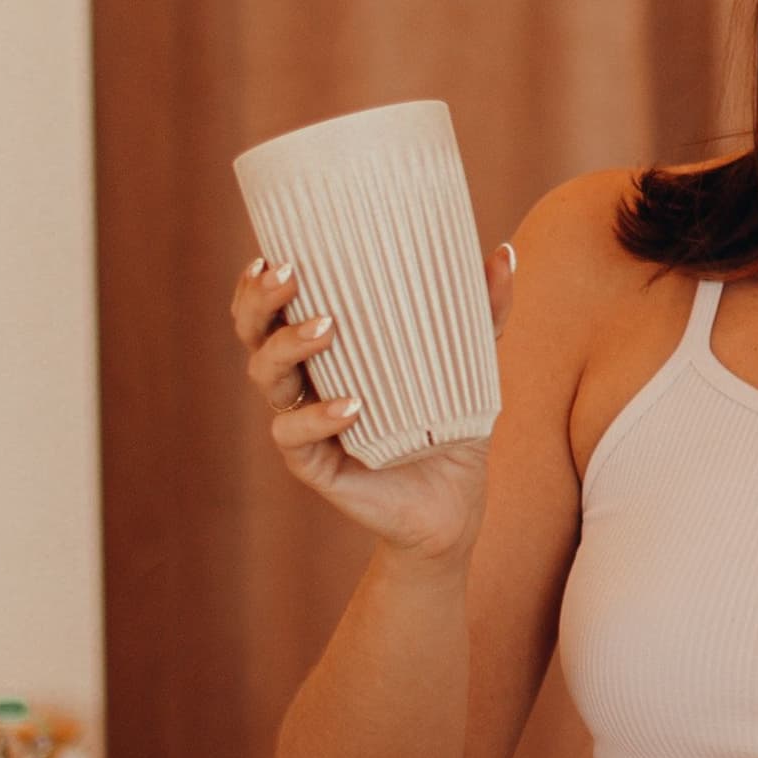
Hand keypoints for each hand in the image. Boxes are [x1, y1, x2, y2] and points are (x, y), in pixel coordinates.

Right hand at [231, 253, 500, 565]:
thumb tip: (503, 253)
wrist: (453, 504)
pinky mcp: (313, 465)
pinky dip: (319, 418)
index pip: (272, 310)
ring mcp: (303, 424)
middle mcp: (302, 383)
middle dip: (261, 301)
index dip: (259, 284)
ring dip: (288, 347)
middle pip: (254, 335)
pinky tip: (351, 405)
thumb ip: (483, 313)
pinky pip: (295, 436)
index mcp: (324, 352)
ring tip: (327, 328)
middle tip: (289, 276)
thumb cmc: (449, 425)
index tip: (272, 254)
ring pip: (266, 378)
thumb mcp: (469, 364)